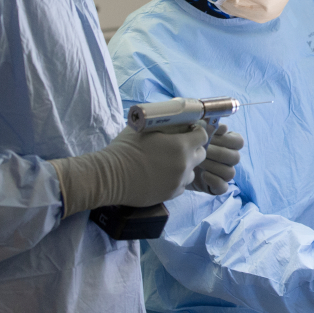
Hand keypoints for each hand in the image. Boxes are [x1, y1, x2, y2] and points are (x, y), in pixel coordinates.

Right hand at [49, 124, 207, 216]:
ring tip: (169, 163)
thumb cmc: (125, 149)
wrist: (110, 177)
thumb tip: (175, 118)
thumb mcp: (145, 128)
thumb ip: (164, 124)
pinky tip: (162, 175)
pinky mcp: (170, 195)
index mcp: (181, 146)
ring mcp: (178, 182)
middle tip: (180, 147)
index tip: (189, 131)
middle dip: (193, 149)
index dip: (197, 132)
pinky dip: (176, 180)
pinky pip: (181, 185)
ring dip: (186, 166)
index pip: (203, 136)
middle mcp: (184, 165)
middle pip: (201, 154)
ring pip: (192, 172)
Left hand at [188, 123, 243, 195]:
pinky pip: (223, 187)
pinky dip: (214, 181)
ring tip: (199, 162)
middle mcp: (229, 159)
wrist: (173, 164)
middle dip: (217, 153)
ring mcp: (224, 174)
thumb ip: (207, 125)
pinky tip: (202, 175)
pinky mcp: (217, 187)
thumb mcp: (194, 132)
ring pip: (230, 172)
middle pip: (235, 157)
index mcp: (228, 144)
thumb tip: (222, 126)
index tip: (211, 136)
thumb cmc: (186, 144)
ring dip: (214, 166)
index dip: (227, 139)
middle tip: (201, 150)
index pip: (239, 142)